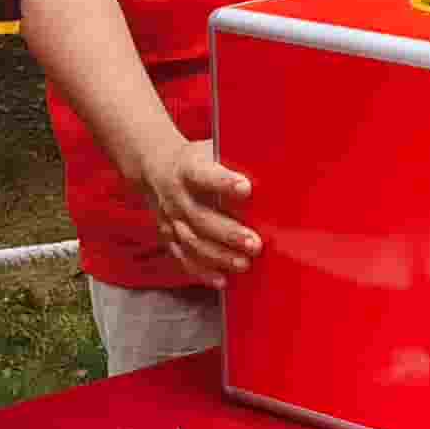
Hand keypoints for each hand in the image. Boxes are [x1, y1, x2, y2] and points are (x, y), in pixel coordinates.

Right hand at [126, 132, 260, 280]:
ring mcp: (171, 218)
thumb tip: (273, 170)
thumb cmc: (195, 160)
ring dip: (219, 256)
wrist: (156, 166)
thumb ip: (235, 160)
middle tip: (254, 243)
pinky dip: (202, 271)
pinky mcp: (170, 236)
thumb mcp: (211, 149)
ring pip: (192, 241)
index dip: (223, 182)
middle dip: (228, 233)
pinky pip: (184, 257)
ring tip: (244, 264)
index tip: (246, 188)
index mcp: (187, 168)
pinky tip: (222, 279)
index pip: (203, 174)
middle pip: (200, 217)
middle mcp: (176, 195)